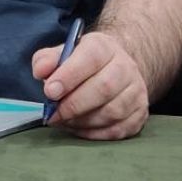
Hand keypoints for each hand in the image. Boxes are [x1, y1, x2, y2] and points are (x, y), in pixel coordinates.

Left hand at [31, 31, 148, 139]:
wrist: (113, 68)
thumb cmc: (82, 64)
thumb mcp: (62, 54)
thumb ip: (46, 60)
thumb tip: (41, 72)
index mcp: (104, 47)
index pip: (90, 58)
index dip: (69, 76)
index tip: (50, 91)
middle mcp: (126, 66)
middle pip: (104, 88)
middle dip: (74, 104)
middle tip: (53, 113)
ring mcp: (136, 91)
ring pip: (112, 112)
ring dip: (83, 121)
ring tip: (64, 120)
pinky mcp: (140, 113)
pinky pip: (118, 129)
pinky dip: (95, 133)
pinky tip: (79, 128)